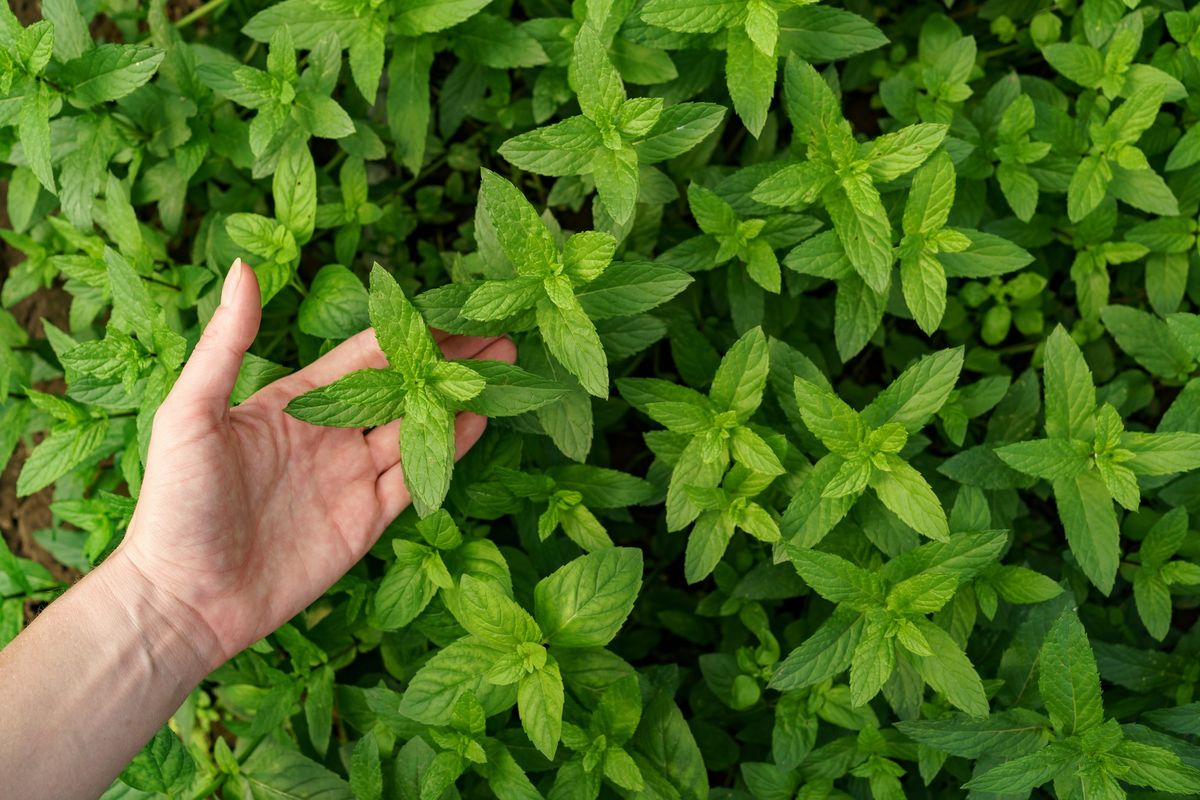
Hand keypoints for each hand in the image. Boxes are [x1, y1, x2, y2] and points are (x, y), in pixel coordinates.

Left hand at [112, 260, 514, 668]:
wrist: (183, 601)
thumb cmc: (175, 504)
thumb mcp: (190, 415)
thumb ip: (226, 345)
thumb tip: (243, 268)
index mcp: (293, 402)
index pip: (365, 355)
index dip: (409, 329)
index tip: (452, 304)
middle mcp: (329, 435)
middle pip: (401, 387)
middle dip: (448, 360)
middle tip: (498, 332)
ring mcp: (350, 478)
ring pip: (416, 428)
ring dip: (458, 399)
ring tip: (503, 369)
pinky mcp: (365, 520)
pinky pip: (416, 478)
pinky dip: (449, 450)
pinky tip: (479, 421)